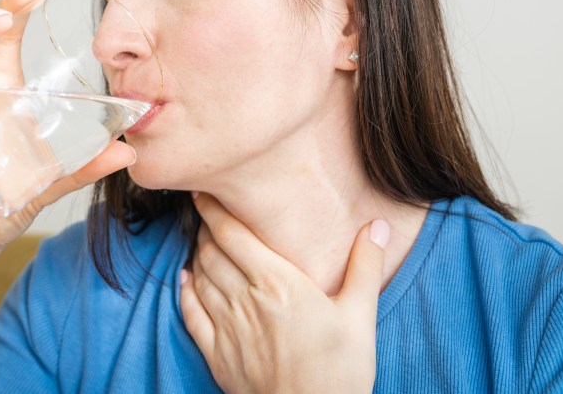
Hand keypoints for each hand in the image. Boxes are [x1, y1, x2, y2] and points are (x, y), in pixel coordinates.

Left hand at [179, 193, 388, 393]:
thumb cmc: (341, 371)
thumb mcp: (361, 314)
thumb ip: (365, 265)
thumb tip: (377, 225)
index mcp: (277, 282)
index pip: (232, 234)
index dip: (212, 209)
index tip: (202, 191)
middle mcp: (244, 299)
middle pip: (211, 251)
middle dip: (204, 228)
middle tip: (203, 211)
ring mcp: (227, 328)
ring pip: (200, 278)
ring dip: (197, 255)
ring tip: (200, 241)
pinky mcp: (217, 355)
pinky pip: (191, 315)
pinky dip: (185, 292)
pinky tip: (186, 280)